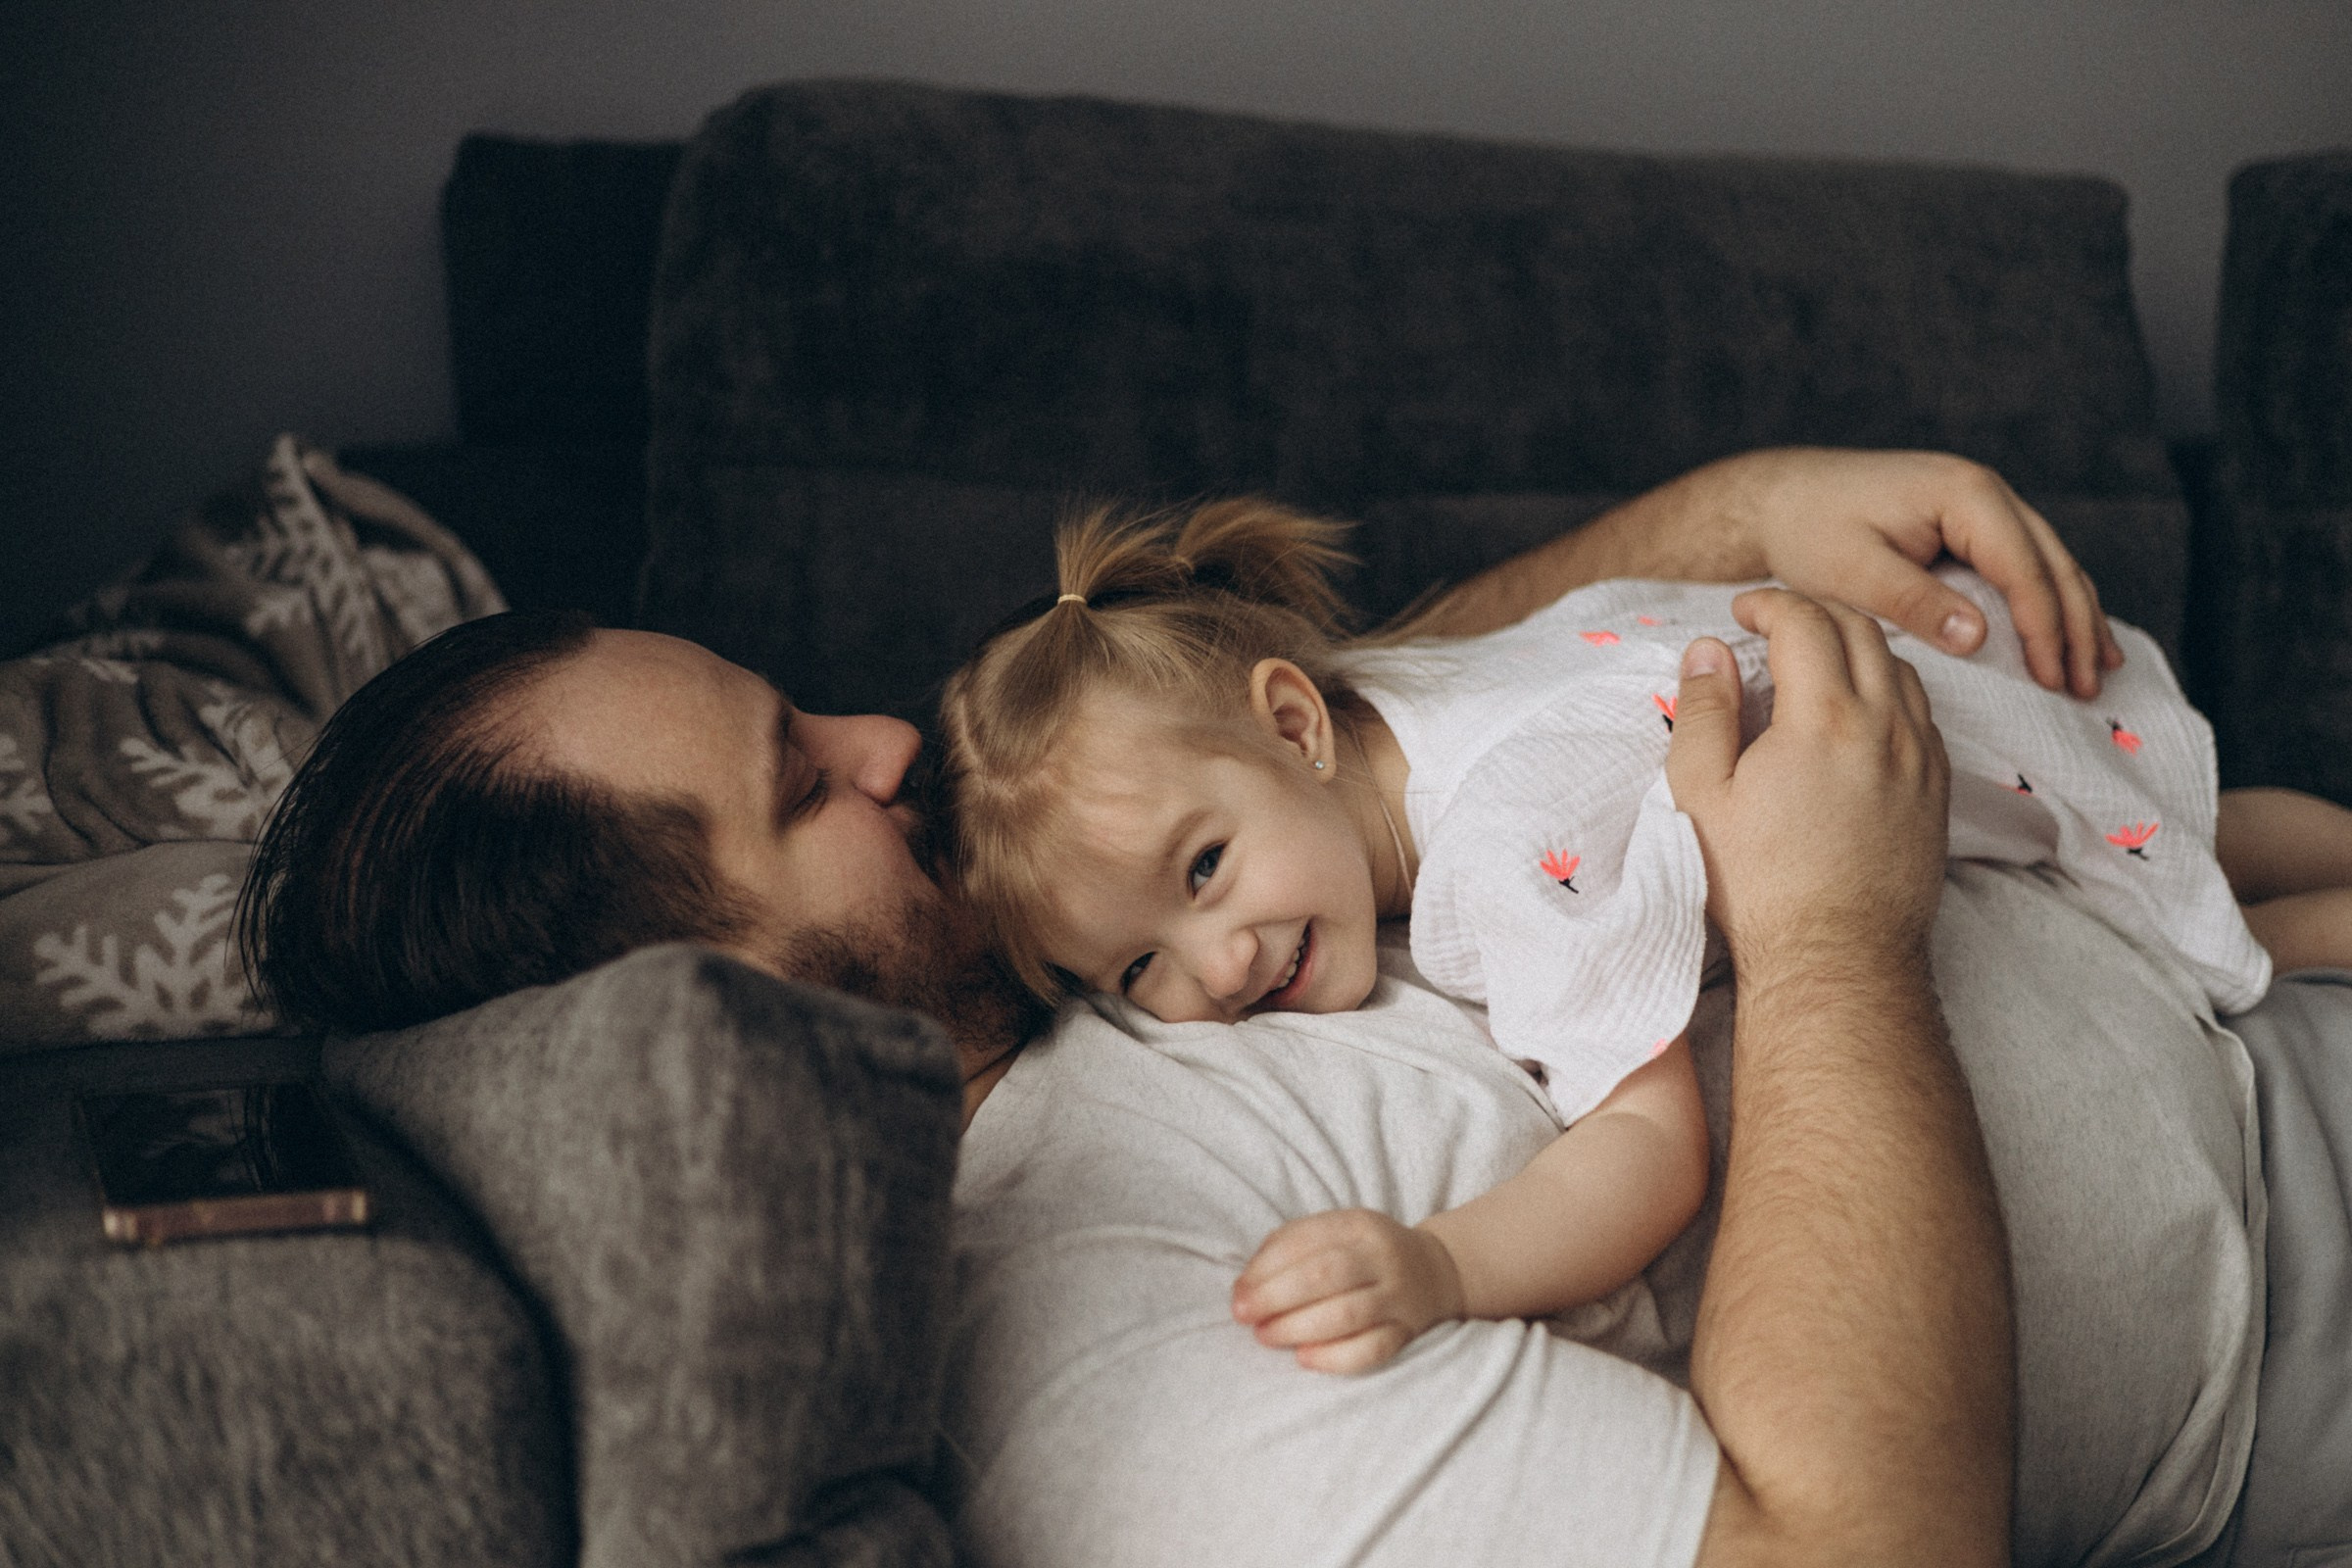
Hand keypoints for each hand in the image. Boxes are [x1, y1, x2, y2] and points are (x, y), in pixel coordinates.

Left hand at [1231, 1208, 1465, 1374]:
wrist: (1434, 1272)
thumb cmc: (1362, 1254)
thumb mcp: (1332, 1233)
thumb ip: (1287, 1249)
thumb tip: (1244, 1286)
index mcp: (1358, 1225)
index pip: (1307, 1241)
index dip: (1266, 1268)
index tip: (1238, 1293)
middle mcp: (1382, 1257)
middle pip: (1326, 1274)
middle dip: (1276, 1297)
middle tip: (1244, 1316)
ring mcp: (1399, 1297)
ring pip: (1347, 1314)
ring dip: (1297, 1327)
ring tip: (1266, 1336)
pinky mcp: (1407, 1333)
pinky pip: (1372, 1350)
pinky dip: (1334, 1357)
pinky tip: (1304, 1358)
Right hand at [1664, 590, 1949, 974]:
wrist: (1835, 958)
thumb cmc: (1757, 885)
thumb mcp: (1700, 795)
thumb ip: (1703, 712)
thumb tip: (1709, 652)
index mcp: (1821, 718)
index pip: (1806, 620)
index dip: (1770, 604)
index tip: (1742, 613)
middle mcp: (1884, 726)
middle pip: (1861, 629)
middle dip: (1814, 611)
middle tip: (1775, 624)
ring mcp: (1920, 758)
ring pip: (1900, 667)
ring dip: (1857, 645)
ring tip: (1817, 661)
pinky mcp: (1936, 791)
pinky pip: (1922, 714)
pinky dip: (1889, 690)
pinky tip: (1857, 713)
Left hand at [1732, 448, 2123, 698]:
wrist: (1779, 496)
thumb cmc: (1807, 528)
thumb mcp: (1854, 571)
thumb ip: (1916, 602)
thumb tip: (1980, 638)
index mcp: (1963, 494)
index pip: (2024, 568)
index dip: (2044, 628)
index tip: (2054, 678)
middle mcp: (1983, 490)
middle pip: (2051, 563)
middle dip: (2075, 626)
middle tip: (2089, 686)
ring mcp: (1979, 502)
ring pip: (2048, 562)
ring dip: (2074, 615)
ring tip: (2096, 667)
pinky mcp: (1968, 521)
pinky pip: (2022, 563)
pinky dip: (2047, 600)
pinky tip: (2062, 635)